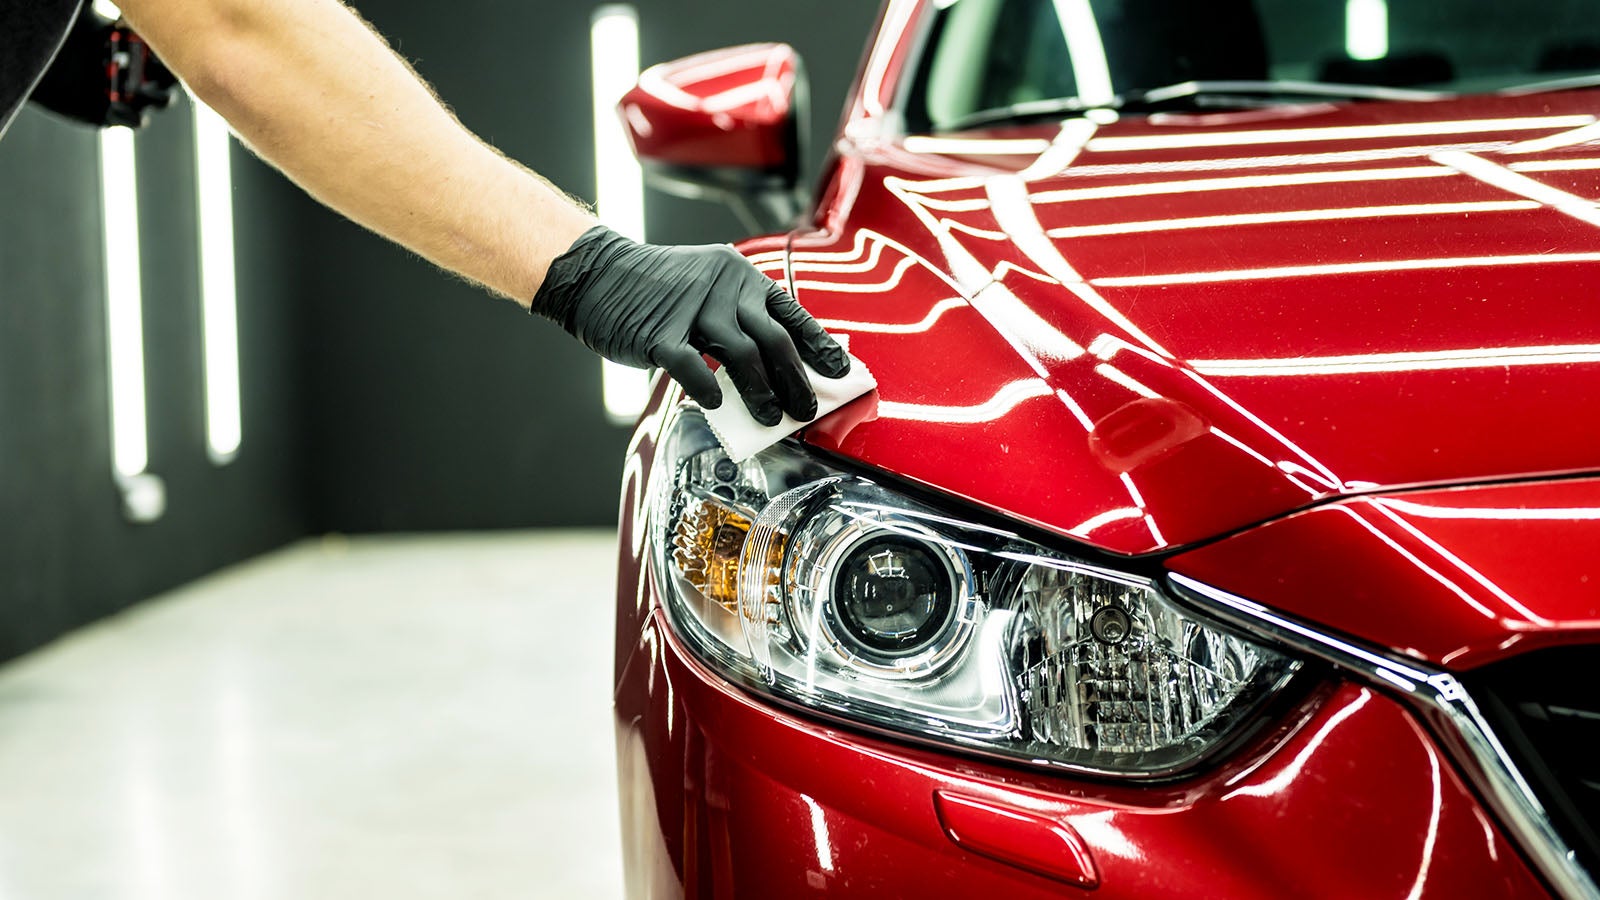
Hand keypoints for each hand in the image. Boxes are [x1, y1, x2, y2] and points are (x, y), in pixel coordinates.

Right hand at [533, 226, 849, 425]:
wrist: (597, 274)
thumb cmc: (656, 290)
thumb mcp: (706, 288)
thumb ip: (739, 321)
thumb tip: (775, 370)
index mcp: (739, 275)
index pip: (791, 313)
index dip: (819, 345)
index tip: (841, 371)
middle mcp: (722, 287)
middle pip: (774, 340)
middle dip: (797, 380)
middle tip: (806, 410)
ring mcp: (691, 309)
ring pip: (742, 356)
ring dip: (762, 393)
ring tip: (771, 419)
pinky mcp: (660, 334)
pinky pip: (694, 367)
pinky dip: (709, 390)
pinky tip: (717, 406)